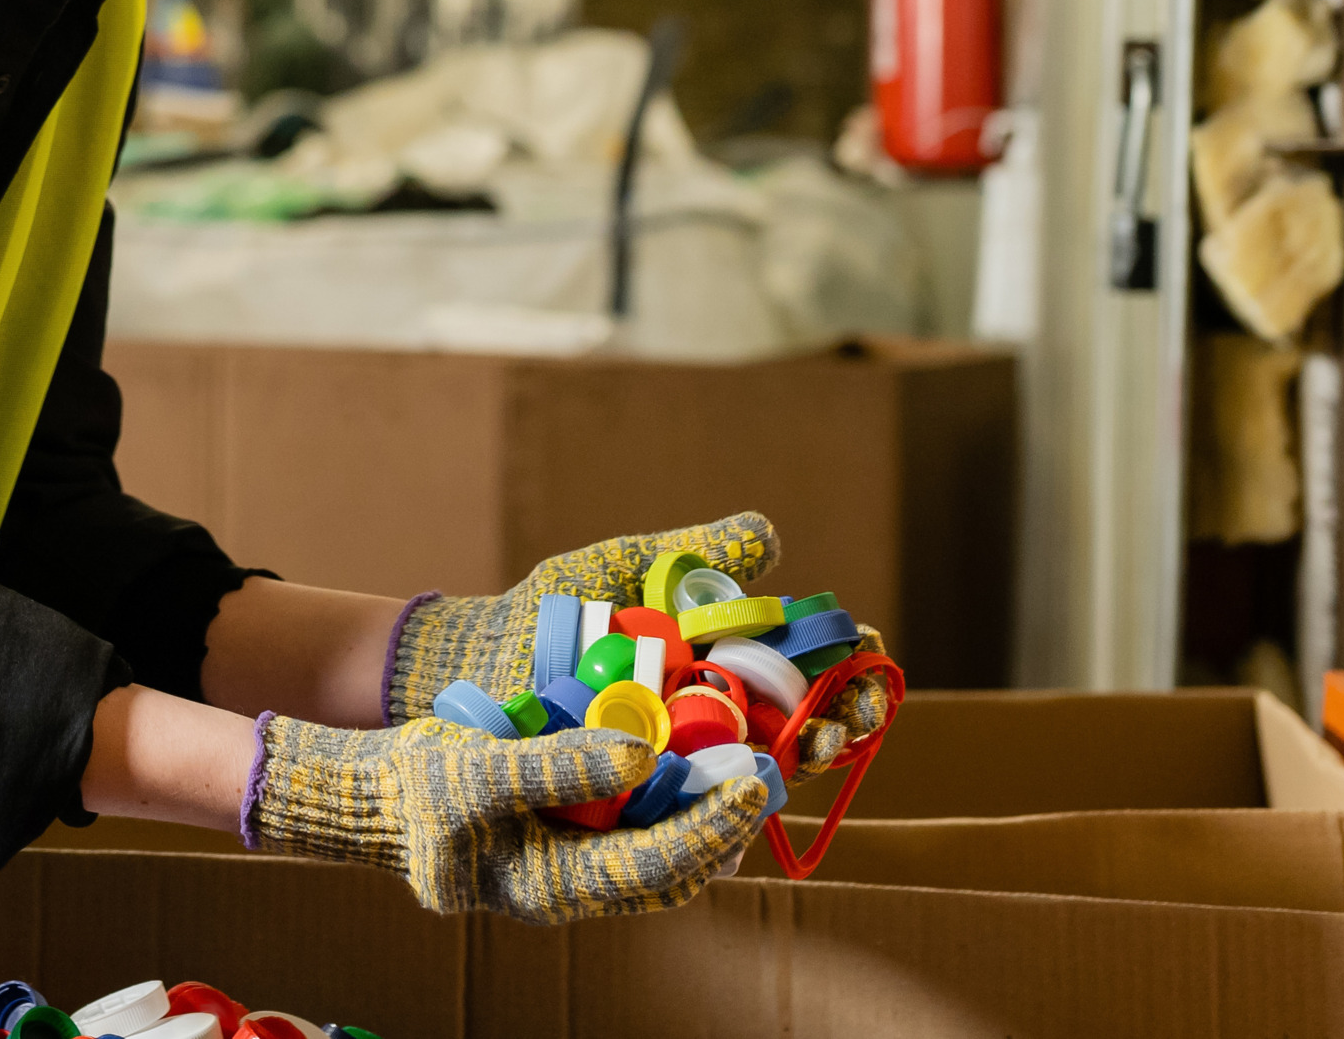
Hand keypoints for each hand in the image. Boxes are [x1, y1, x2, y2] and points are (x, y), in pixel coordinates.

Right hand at [245, 714, 769, 922]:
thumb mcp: (480, 770)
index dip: (711, 828)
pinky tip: (684, 743)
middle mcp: (577, 885)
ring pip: (662, 843)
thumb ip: (559, 766)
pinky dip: (666, 786)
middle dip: (723, 823)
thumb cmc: (417, 790)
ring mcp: (575, 860)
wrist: (375, 795)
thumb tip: (644, 755)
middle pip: (675, 867)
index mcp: (555, 889)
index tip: (751, 784)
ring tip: (740, 754)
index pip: (657, 869)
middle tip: (764, 768)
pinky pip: (636, 817)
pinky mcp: (572, 830)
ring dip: (703, 805)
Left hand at [382, 511, 893, 774]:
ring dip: (802, 762)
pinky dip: (732, 800)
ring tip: (815, 747)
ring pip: (766, 772)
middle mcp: (717, 716)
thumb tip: (769, 534)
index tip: (863, 649)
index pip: (808, 667)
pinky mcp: (646, 799)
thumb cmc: (552, 612)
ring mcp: (685, 760)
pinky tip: (751, 786)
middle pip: (806, 726)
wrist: (479, 660)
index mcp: (724, 662)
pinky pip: (701, 809)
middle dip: (841, 721)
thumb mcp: (625, 570)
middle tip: (849, 714)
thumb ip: (695, 554)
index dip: (847, 662)